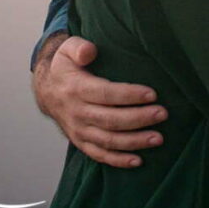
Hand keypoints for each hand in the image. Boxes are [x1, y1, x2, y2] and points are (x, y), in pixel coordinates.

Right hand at [32, 34, 167, 167]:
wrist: (46, 91)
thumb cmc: (65, 67)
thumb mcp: (67, 50)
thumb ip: (79, 47)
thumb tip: (90, 51)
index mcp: (76, 89)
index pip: (105, 94)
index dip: (129, 95)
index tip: (152, 94)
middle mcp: (77, 112)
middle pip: (111, 120)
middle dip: (139, 118)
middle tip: (162, 114)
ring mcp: (78, 130)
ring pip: (108, 141)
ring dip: (134, 141)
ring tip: (158, 138)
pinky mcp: (81, 142)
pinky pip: (99, 155)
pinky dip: (118, 160)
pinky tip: (139, 160)